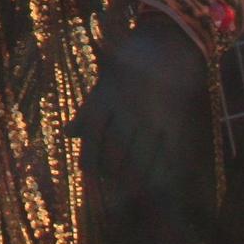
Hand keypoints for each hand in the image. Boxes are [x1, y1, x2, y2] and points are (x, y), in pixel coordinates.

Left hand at [68, 17, 209, 202]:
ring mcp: (150, 117)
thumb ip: (87, 113)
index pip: (92, 147)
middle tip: (113, 201)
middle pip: (115, 158)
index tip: (94, 191)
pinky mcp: (174, 120)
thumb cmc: (129, 66)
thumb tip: (68, 134)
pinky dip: (162, 174)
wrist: (167, 42)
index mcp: (103, 101)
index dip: (92, 173)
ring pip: (141, 160)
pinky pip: (167, 154)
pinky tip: (160, 188)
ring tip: (135, 199)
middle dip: (113, 183)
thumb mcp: (103, 85)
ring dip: (136, 183)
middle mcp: (124, 111)